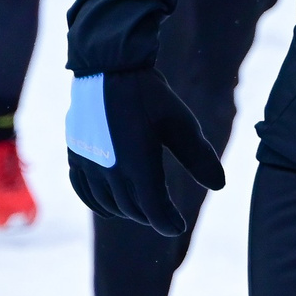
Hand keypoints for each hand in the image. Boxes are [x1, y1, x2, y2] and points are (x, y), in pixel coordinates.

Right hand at [66, 68, 224, 235]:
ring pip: (108, 203)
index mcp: (138, 164)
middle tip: (165, 216)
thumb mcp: (181, 123)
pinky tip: (108, 206)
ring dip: (127, 211)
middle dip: (151, 216)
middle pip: (132, 208)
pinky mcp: (75, 155)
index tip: (179, 226)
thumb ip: (199, 157)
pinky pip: (83, 190)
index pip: (154, 209)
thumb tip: (220, 186)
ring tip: (142, 210)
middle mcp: (110, 170)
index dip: (168, 222)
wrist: (108, 68)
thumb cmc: (150, 95)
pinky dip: (97, 203)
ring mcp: (89, 164)